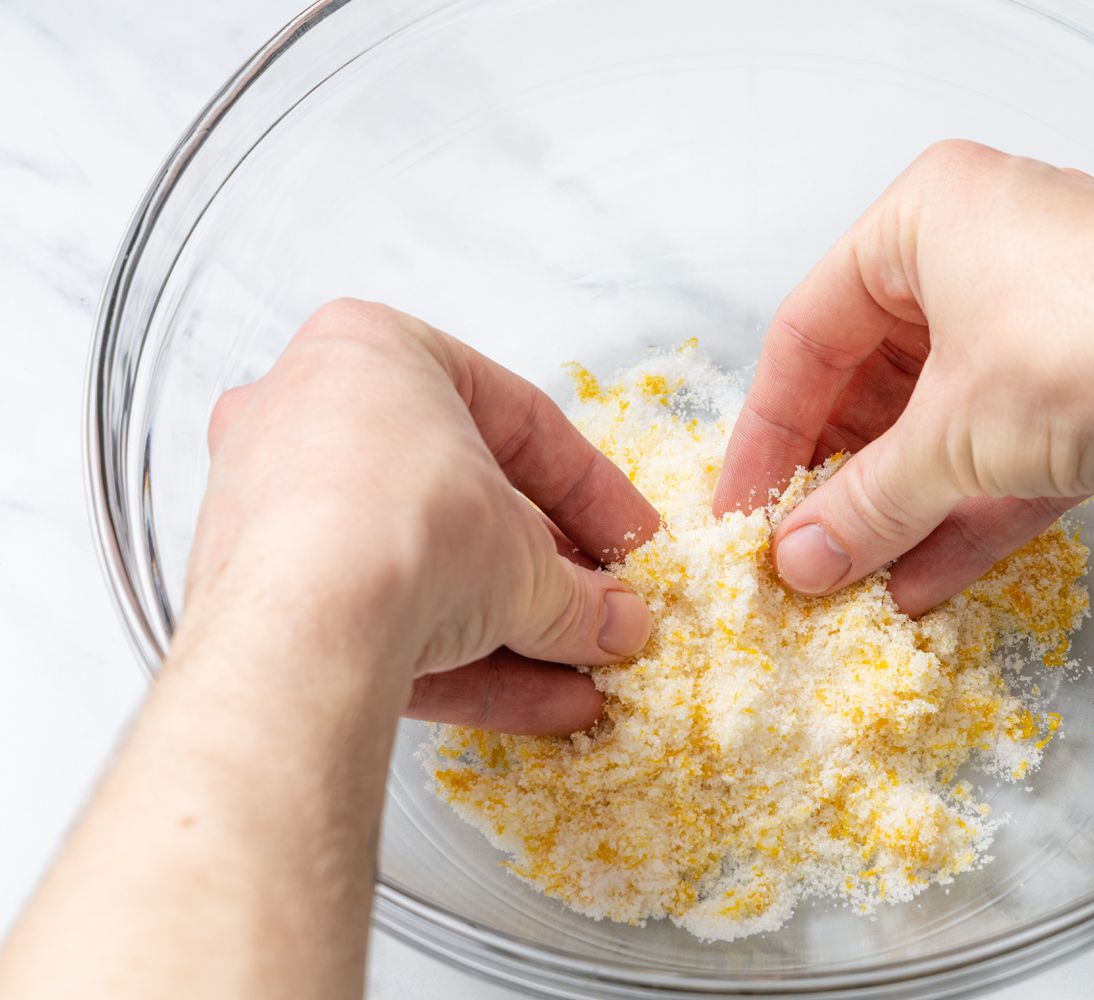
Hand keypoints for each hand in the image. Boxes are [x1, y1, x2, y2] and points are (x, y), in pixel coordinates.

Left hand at [193, 298, 657, 733]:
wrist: (303, 630)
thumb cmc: (403, 530)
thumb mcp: (526, 560)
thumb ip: (577, 592)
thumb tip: (614, 622)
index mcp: (371, 353)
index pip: (516, 420)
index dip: (592, 492)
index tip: (630, 541)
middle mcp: (306, 417)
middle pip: (460, 500)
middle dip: (543, 569)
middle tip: (601, 609)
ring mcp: (271, 509)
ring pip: (418, 568)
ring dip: (511, 626)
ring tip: (582, 670)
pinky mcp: (258, 598)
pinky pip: (374, 618)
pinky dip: (457, 660)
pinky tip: (537, 704)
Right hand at [715, 140, 1093, 610]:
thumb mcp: (950, 437)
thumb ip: (863, 505)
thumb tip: (802, 557)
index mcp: (928, 216)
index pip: (809, 331)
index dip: (768, 431)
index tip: (742, 507)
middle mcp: (984, 252)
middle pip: (876, 380)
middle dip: (840, 479)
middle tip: (800, 551)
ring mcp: (1044, 319)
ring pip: (942, 424)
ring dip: (899, 508)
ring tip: (851, 581)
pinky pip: (1004, 453)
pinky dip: (964, 513)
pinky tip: (920, 581)